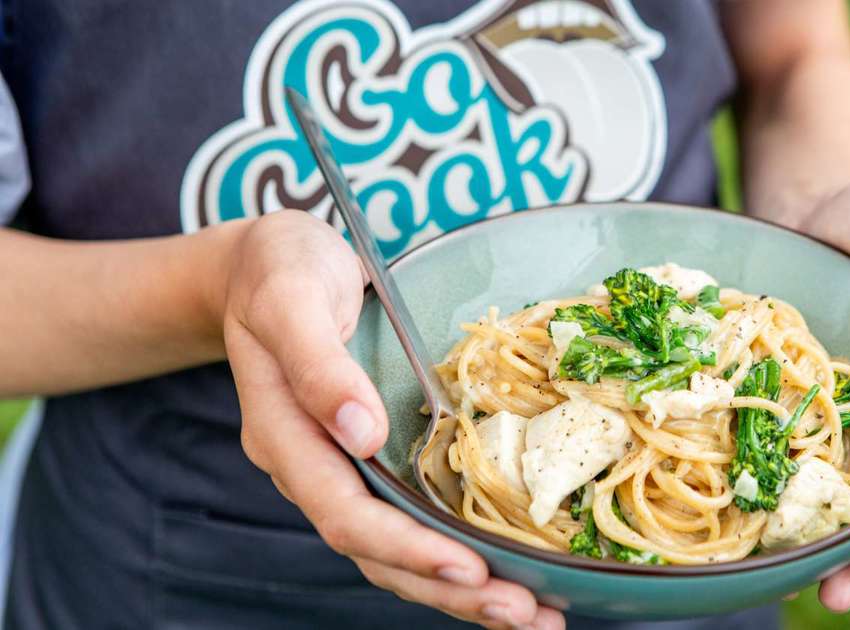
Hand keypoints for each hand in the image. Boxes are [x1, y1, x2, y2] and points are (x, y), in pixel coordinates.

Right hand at [219, 211, 563, 628]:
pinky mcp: (373, 457)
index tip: (468, 567)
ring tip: (532, 616)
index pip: (345, 513)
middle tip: (525, 615)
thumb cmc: (279, 269)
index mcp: (285, 437)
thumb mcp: (290, 297)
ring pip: (396, 549)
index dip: (406, 547)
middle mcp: (314, 466)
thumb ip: (317, 362)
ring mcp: (343, 466)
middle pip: (377, 551)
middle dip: (449, 589)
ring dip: (460, 589)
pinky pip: (413, 518)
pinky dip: (458, 551)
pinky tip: (507, 568)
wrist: (267, 262)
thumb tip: (360, 432)